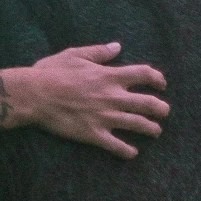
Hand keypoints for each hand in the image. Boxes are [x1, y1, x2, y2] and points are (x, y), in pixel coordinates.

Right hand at [7, 42, 168, 160]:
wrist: (36, 95)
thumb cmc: (52, 72)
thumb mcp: (76, 54)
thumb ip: (99, 52)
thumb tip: (117, 47)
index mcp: (110, 76)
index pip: (144, 74)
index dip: (157, 78)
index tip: (161, 84)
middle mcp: (113, 97)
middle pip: (147, 103)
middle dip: (161, 108)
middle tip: (164, 112)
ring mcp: (105, 117)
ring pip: (137, 125)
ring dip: (150, 129)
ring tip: (156, 132)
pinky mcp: (93, 134)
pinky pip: (116, 145)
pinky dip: (127, 151)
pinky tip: (132, 153)